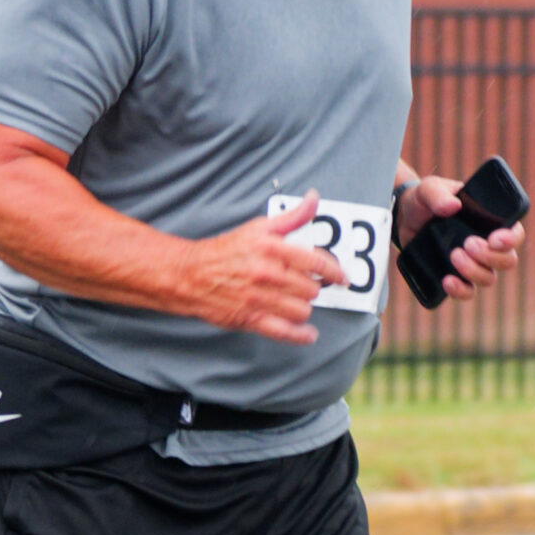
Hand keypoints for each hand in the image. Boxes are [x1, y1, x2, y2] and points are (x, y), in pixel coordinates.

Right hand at [182, 191, 345, 342]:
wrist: (191, 274)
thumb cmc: (227, 250)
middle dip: (313, 288)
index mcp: (272, 249)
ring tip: (296, 301)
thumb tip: (314, 199)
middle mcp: (268, 273)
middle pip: (311, 288)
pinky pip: (284, 331)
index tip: (343, 278)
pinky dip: (301, 335)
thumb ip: (292, 217)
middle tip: (305, 286)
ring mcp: (259, 298)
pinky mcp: (250, 318)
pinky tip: (309, 334)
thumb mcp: (259, 228)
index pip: (316, 262)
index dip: (335, 272)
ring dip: (304, 307)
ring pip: (302, 309)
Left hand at [396, 174, 524, 300]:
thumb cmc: (425, 201)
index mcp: (489, 220)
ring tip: (453, 255)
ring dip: (474, 271)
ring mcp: (473, 263)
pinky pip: (468, 292)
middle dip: (490, 257)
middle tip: (468, 244)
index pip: (514, 233)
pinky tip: (447, 281)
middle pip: (508, 260)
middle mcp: (487, 245)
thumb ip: (438, 193)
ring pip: (488, 278)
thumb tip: (452, 206)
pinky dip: (460, 290)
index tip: (494, 239)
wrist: (403, 219)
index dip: (511, 239)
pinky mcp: (456, 277)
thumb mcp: (429, 189)